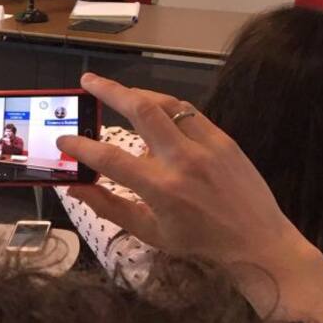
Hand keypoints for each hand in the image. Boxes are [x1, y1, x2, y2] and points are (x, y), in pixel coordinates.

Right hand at [57, 73, 305, 269]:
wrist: (259, 241)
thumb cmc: (199, 242)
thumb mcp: (150, 232)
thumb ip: (109, 207)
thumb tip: (75, 187)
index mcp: (161, 189)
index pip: (110, 158)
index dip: (81, 146)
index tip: (63, 140)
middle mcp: (182, 161)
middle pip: (141, 110)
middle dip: (109, 90)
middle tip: (87, 80)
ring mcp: (206, 146)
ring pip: (166, 104)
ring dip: (137, 93)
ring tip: (117, 91)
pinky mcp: (223, 139)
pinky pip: (188, 112)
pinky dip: (165, 107)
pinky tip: (153, 108)